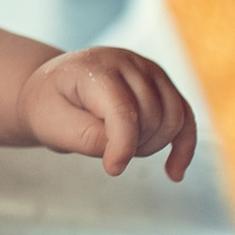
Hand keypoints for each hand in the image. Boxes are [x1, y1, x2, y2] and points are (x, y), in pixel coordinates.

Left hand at [19, 47, 198, 181]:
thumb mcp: (52, 126)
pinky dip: (183, 146)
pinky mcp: (162, 83)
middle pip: (152, 117)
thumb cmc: (49, 107)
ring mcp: (149, 69)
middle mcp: (127, 62)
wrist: (51, 89)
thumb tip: (122, 151)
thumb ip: (87, 138)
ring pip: (174, 118)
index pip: (123, 109)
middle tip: (103, 152)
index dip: (123, 145)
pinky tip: (173, 173)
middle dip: (133, 146)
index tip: (112, 169)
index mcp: (95, 68)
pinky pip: (186, 117)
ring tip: (122, 150)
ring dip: (153, 146)